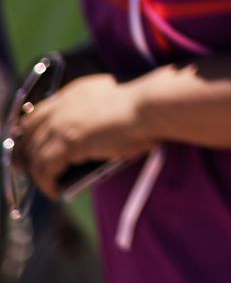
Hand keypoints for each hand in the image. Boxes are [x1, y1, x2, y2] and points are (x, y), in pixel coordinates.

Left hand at [15, 73, 150, 196]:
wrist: (151, 107)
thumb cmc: (145, 108)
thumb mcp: (112, 105)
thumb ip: (94, 116)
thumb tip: (87, 143)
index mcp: (75, 92)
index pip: (39, 114)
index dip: (31, 133)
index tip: (32, 148)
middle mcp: (63, 105)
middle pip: (28, 133)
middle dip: (26, 154)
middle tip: (32, 170)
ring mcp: (62, 123)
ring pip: (33, 154)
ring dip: (37, 172)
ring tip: (47, 185)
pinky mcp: (67, 142)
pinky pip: (44, 169)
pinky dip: (46, 183)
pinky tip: (55, 191)